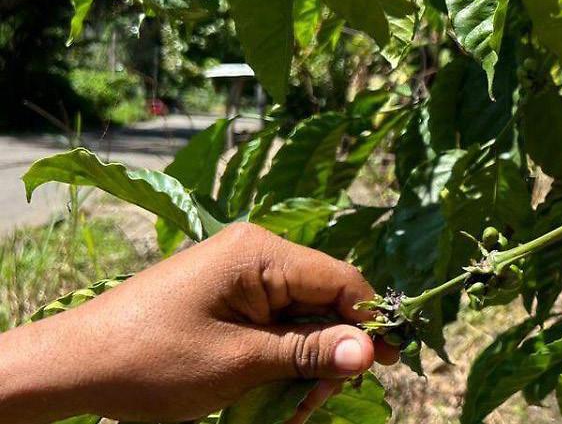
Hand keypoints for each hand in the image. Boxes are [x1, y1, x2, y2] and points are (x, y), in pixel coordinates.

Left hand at [0, 222, 398, 423]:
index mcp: (262, 254)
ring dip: (305, 367)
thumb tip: (371, 351)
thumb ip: (309, 352)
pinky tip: (273, 399)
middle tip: (317, 403)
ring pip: (302, 321)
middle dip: (331, 354)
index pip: (342, 280)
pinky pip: (274, 328)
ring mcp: (240, 278)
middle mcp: (257, 256)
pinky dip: (281, 363)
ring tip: (290, 410)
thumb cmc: (151, 360)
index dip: (370, 322)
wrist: (71, 367)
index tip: (389, 366)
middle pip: (325, 302)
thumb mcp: (240, 362)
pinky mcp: (227, 301)